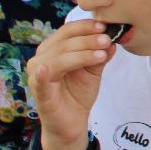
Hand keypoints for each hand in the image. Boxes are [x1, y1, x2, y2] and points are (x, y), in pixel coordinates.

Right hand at [27, 19, 114, 149]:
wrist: (73, 122)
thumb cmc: (78, 93)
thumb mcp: (93, 70)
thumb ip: (100, 54)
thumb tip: (113, 39)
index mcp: (52, 50)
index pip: (67, 31)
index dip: (85, 27)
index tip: (105, 27)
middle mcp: (41, 59)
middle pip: (64, 43)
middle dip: (87, 40)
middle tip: (107, 40)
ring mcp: (37, 76)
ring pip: (57, 58)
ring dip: (80, 54)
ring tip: (101, 55)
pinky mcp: (39, 93)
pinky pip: (39, 82)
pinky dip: (42, 75)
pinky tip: (47, 69)